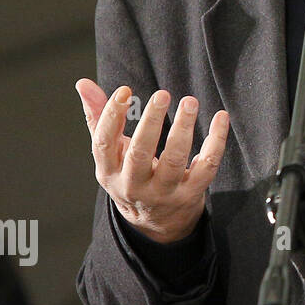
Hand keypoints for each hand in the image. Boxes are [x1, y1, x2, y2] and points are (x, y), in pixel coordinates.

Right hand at [75, 79, 228, 244]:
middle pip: (140, 154)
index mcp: (109, 172)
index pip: (104, 144)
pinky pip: (207, 166)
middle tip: (162, 95)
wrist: (156, 221)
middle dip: (151, 122)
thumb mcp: (111, 153)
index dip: (111, 116)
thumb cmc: (130, 174)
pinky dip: (217, 141)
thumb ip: (98, 118)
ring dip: (183, 129)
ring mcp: (165, 192)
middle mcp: (134, 185)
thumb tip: (83, 83)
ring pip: (174, 160)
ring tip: (189, 102)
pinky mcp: (191, 193)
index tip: (124, 91)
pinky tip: (221, 117)